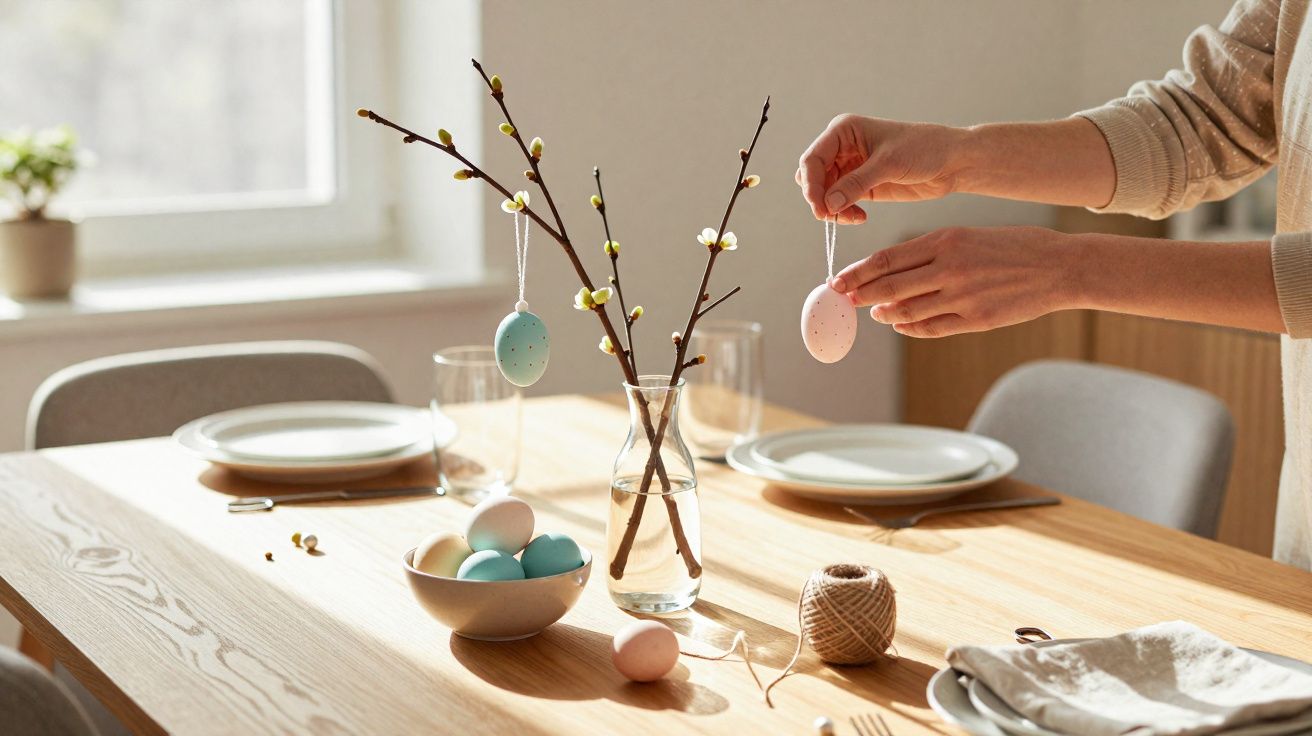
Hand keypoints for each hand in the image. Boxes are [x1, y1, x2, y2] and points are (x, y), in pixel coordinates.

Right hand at [795, 115, 966, 223]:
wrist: (952, 161)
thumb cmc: (924, 149)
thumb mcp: (889, 164)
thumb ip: (856, 183)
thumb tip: (828, 203)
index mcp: (844, 131)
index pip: (812, 159)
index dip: (811, 185)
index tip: (819, 208)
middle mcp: (842, 147)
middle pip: (812, 177)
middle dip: (819, 198)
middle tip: (832, 216)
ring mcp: (850, 167)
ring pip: (823, 192)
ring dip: (831, 208)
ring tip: (851, 218)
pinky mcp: (860, 185)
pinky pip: (839, 202)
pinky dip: (843, 213)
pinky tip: (859, 217)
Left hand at [832, 226, 1080, 337]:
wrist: (1060, 267)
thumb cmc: (1015, 246)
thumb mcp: (969, 236)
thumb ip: (932, 252)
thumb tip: (894, 269)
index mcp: (946, 240)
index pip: (887, 258)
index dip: (858, 271)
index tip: (839, 279)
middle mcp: (950, 268)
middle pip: (890, 286)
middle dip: (861, 294)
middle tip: (844, 299)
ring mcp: (962, 297)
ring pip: (907, 311)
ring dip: (885, 314)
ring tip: (874, 312)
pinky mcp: (976, 321)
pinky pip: (932, 328)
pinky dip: (911, 328)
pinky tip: (900, 326)